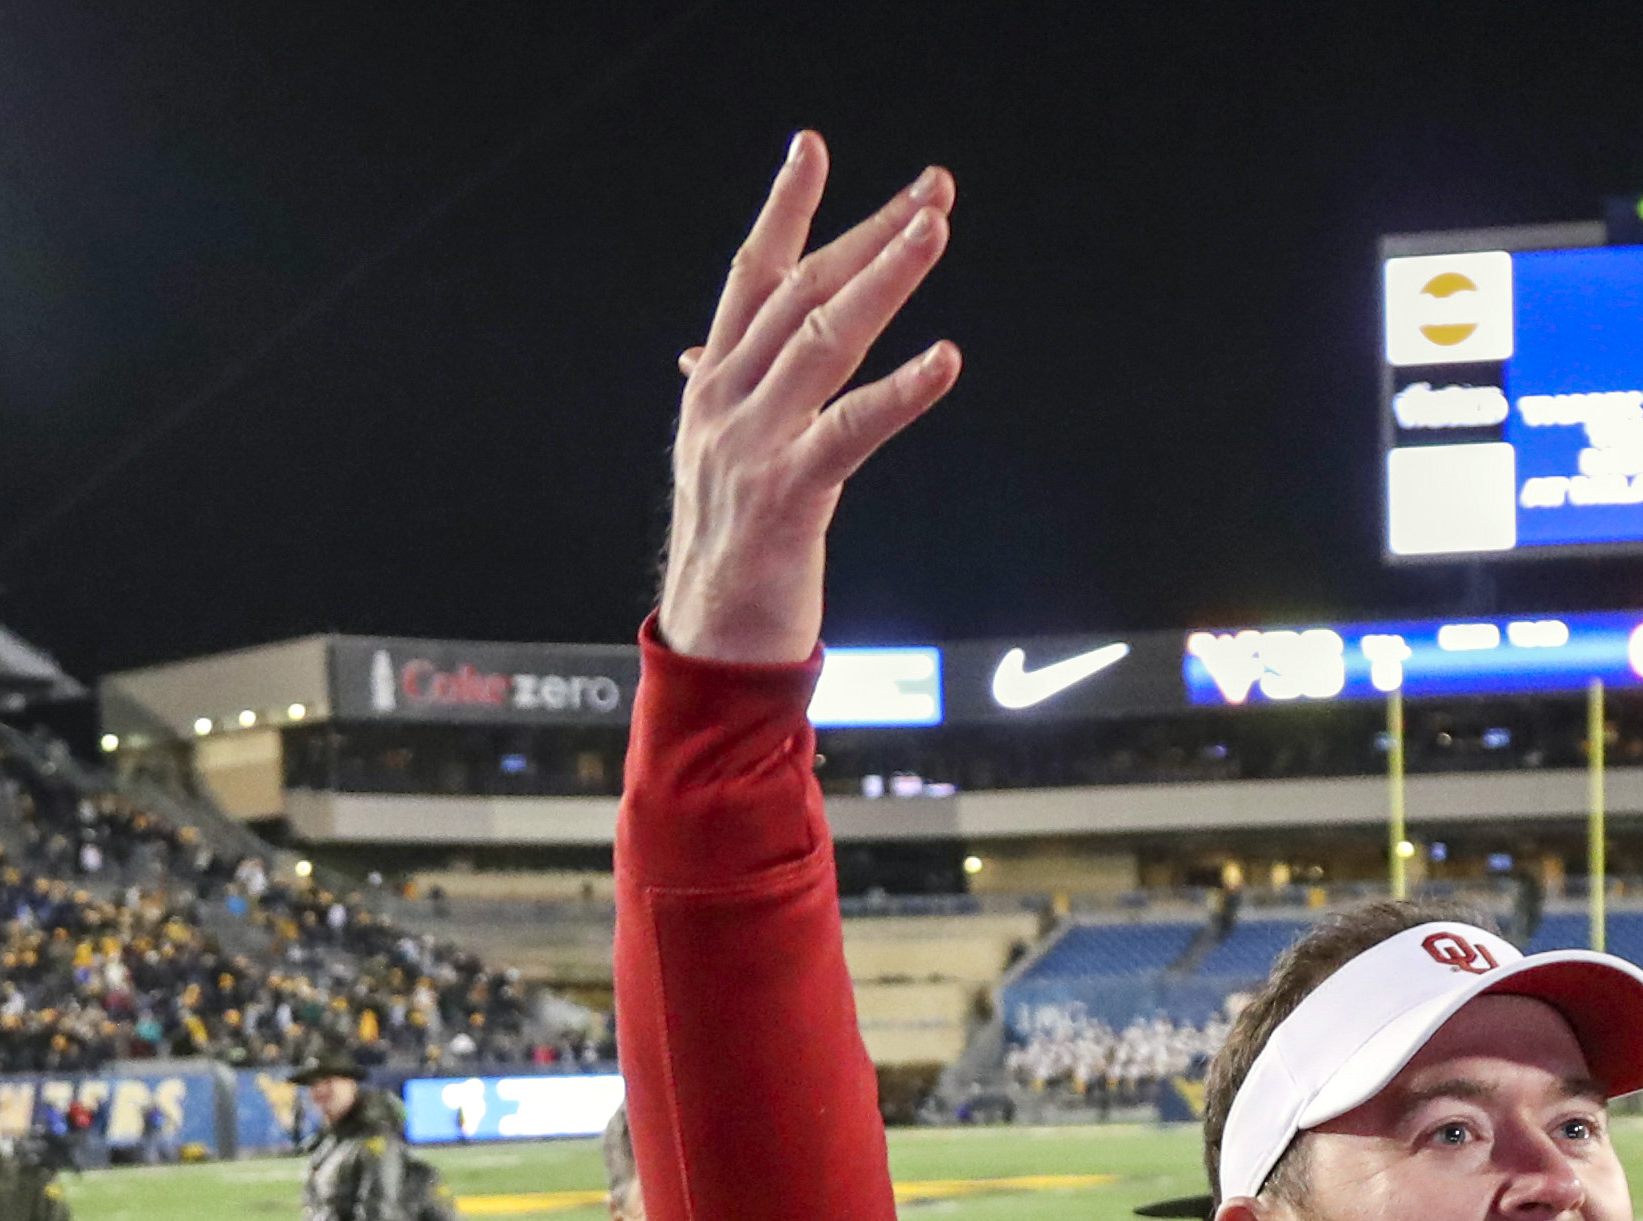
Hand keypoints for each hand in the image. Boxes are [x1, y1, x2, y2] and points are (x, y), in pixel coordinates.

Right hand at [659, 139, 962, 667]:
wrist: (709, 651)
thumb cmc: (729, 557)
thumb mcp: (716, 461)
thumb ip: (721, 397)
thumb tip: (695, 352)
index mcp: (710, 386)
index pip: (749, 275)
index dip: (784, 209)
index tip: (814, 147)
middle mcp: (722, 401)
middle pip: (799, 291)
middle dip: (867, 233)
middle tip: (932, 189)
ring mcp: (750, 445)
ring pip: (823, 338)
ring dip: (885, 277)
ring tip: (935, 229)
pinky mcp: (786, 497)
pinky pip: (851, 429)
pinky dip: (902, 391)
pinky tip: (947, 358)